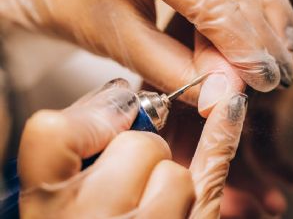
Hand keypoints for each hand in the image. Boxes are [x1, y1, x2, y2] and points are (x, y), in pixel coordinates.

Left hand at [0, 0, 292, 105]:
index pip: (214, 2)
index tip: (264, 82)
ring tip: (282, 60)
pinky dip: (262, 5)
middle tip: (277, 80)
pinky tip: (274, 30)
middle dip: (263, 40)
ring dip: (271, 23)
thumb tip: (222, 95)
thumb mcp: (119, 39)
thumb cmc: (74, 2)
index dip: (245, 45)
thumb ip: (172, 67)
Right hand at [18, 78, 246, 217]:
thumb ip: (77, 156)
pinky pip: (211, 177)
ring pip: (176, 172)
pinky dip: (221, 141)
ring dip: (171, 185)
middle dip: (141, 156)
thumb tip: (118, 102)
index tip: (113, 114)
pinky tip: (229, 113)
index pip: (55, 133)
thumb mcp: (58, 208)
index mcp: (46, 211)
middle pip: (138, 145)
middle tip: (129, 188)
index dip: (88, 120)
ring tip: (151, 215)